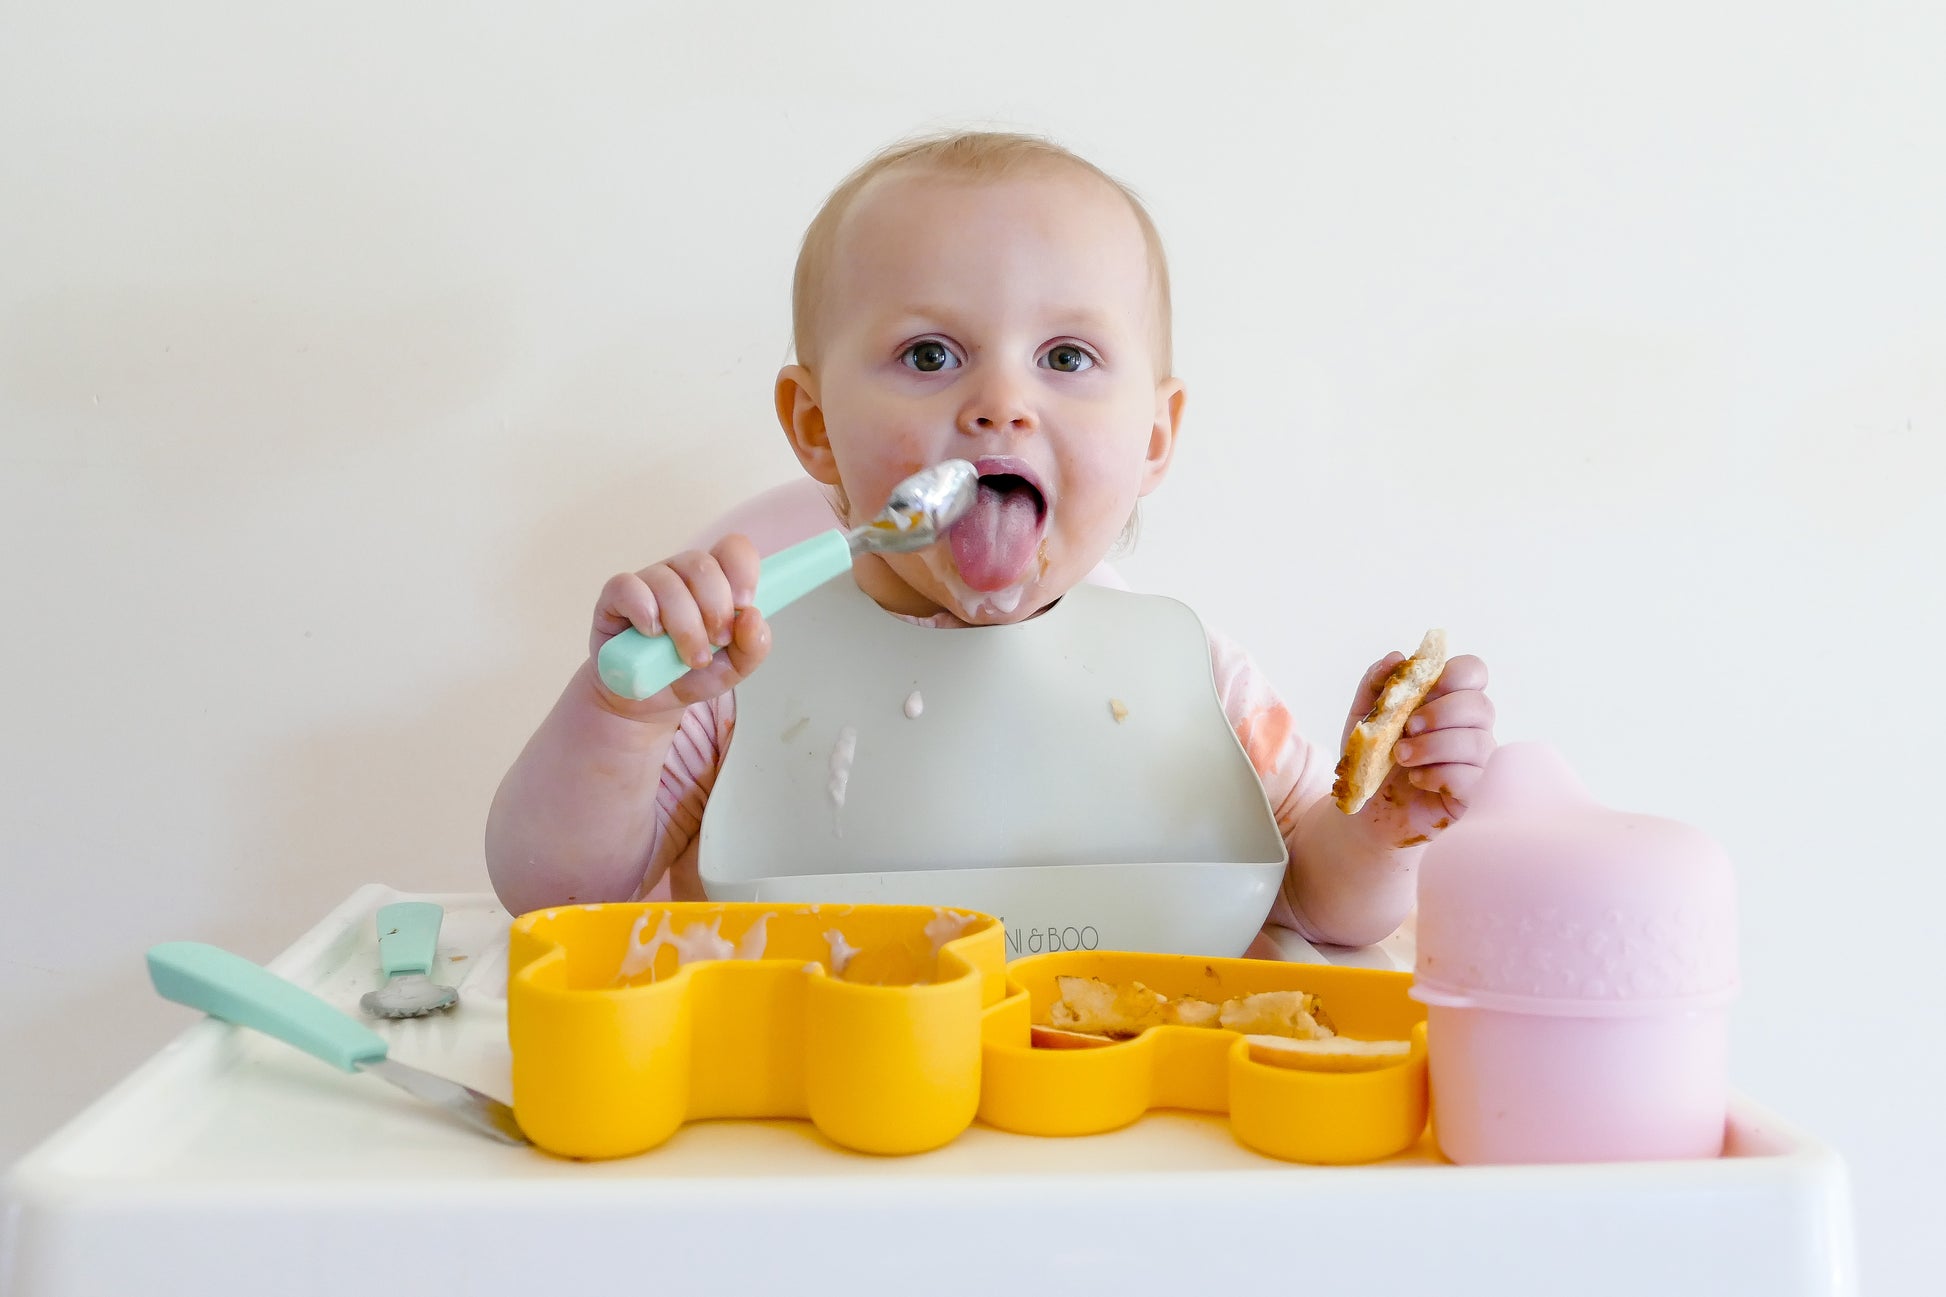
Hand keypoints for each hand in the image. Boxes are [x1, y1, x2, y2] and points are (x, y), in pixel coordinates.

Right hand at [588, 534, 771, 718]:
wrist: (646, 700)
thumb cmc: (690, 674)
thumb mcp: (733, 668)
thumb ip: (754, 645)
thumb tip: (752, 616)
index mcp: (714, 582)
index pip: (732, 549)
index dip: (742, 571)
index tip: (743, 606)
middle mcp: (681, 574)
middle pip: (702, 564)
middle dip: (715, 608)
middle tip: (716, 643)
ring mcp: (647, 582)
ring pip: (668, 582)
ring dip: (684, 625)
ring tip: (689, 657)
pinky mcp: (614, 598)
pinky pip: (628, 587)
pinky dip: (645, 611)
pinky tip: (652, 634)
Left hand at [1339, 651, 1495, 847]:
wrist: (1364, 809)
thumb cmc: (1373, 759)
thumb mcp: (1364, 716)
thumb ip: (1377, 683)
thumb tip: (1396, 657)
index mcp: (1448, 701)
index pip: (1474, 672)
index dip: (1456, 673)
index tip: (1426, 687)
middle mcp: (1470, 728)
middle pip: (1480, 705)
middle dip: (1440, 713)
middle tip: (1407, 727)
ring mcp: (1476, 762)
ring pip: (1477, 742)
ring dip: (1433, 745)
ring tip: (1400, 756)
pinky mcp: (1473, 794)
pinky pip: (1472, 778)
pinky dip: (1438, 775)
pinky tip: (1416, 779)